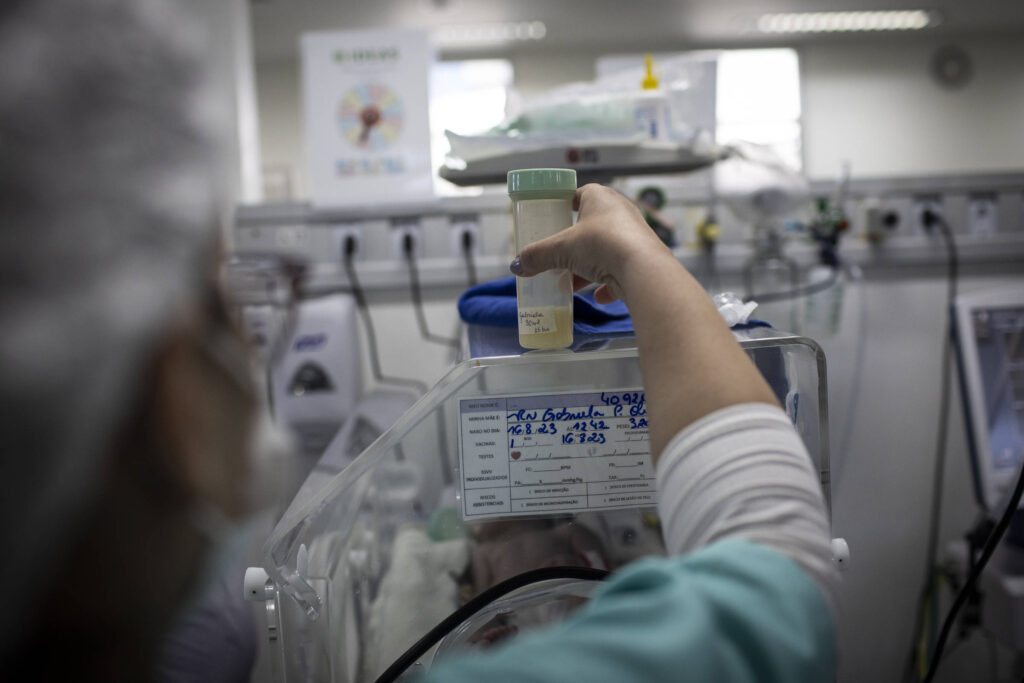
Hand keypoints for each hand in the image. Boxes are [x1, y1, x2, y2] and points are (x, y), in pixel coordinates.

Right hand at [511, 184, 673, 303]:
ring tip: (571, 284)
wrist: (643, 269)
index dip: (566, 205)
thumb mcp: (561, 249)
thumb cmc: (601, 245)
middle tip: (557, 257)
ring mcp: (633, 235)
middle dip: (573, 245)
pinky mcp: (642, 259)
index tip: (554, 219)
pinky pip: (620, 270)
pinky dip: (608, 283)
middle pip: (590, 226)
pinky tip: (599, 296)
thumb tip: (517, 265)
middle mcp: (620, 212)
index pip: (580, 194)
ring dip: (587, 268)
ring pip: (604, 250)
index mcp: (600, 197)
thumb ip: (537, 256)